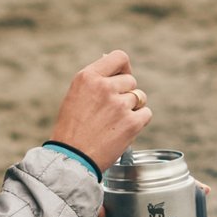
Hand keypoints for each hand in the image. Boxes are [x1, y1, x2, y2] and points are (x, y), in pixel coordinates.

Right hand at [49, 50, 150, 168]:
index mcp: (88, 77)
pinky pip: (146, 114)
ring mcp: (119, 104)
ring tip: (113, 123)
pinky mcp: (131, 122)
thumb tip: (116, 66)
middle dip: (125, 94)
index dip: (124, 68)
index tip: (121, 79)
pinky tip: (122, 130)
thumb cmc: (72, 129)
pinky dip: (139, 122)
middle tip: (110, 111)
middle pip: (131, 81)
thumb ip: (96, 80)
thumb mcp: (76, 95)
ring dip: (132, 109)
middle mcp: (104, 87)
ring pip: (139, 98)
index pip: (119, 57)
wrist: (71, 158)